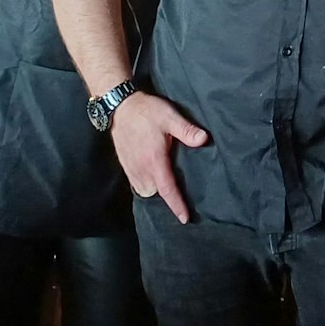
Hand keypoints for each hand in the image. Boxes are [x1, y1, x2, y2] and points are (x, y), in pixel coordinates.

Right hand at [110, 92, 208, 223]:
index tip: (185, 218)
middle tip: (180, 198)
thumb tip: (204, 140)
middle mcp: (142, 168)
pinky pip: (136, 183)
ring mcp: (131, 168)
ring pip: (145, 190)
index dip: (177, 205)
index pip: (168, 190)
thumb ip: (186, 130)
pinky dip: (145, 185)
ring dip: (156, 190)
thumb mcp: (170, 117)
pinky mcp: (125, 164)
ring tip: (167, 187)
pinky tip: (153, 177)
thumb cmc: (146, 112)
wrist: (120, 106)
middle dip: (167, 198)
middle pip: (156, 193)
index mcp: (155, 161)